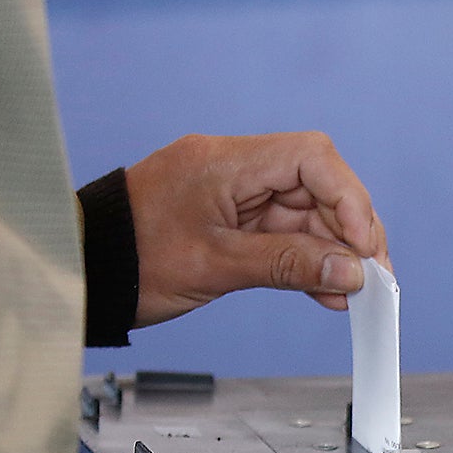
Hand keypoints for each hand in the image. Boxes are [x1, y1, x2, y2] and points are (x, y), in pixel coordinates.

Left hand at [124, 131, 389, 325]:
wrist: (82, 270)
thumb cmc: (130, 261)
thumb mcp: (216, 267)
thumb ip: (288, 266)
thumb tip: (350, 273)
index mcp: (225, 162)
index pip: (311, 159)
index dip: (349, 199)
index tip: (362, 247)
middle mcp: (234, 167)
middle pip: (316, 185)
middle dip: (349, 230)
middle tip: (370, 278)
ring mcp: (233, 192)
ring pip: (304, 213)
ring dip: (332, 251)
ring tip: (351, 292)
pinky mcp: (230, 218)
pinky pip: (282, 232)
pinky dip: (306, 260)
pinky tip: (324, 290)